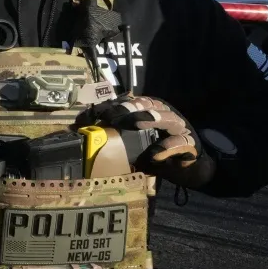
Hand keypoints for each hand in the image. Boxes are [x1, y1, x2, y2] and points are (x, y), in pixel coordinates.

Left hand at [81, 95, 213, 187]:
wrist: (186, 167)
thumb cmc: (154, 151)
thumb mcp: (131, 143)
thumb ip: (112, 134)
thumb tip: (78, 129)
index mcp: (149, 110)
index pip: (131, 101)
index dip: (113, 105)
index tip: (96, 113)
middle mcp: (165, 114)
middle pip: (147, 105)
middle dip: (128, 109)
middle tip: (111, 117)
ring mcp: (179, 127)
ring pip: (166, 118)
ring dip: (150, 119)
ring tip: (136, 123)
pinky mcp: (189, 144)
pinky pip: (180, 143)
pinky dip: (167, 147)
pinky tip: (155, 154)